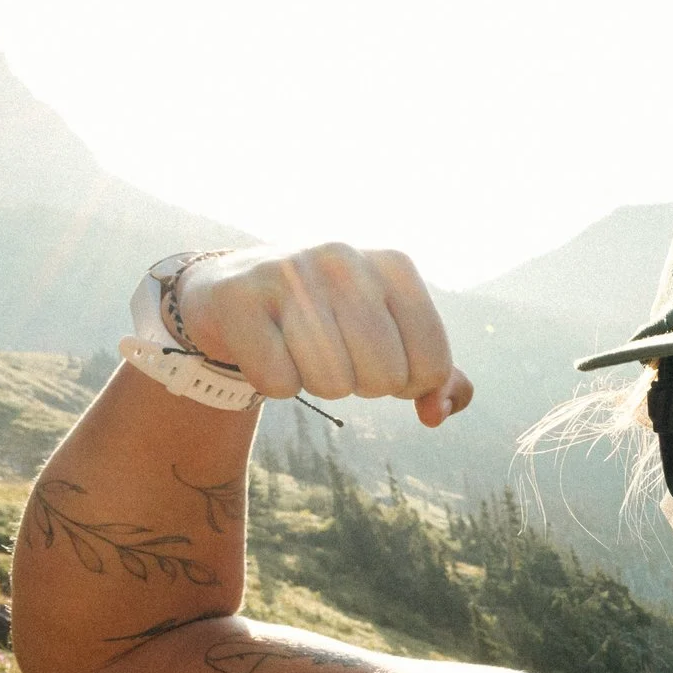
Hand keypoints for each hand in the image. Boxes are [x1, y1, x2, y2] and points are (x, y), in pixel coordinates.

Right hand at [173, 243, 473, 425]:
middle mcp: (345, 259)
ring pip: (332, 384)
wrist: (235, 288)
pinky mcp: (239, 299)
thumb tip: (437, 414)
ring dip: (319, 385)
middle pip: (384, 378)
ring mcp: (288, 273)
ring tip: (301, 349)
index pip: (433, 366)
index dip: (410, 386)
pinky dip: (276, 384)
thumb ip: (436, 377)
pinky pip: (279, 383)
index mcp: (395, 265)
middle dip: (363, 385)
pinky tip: (267, 349)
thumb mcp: (392, 335)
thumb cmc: (330, 319)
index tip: (383, 362)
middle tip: (337, 355)